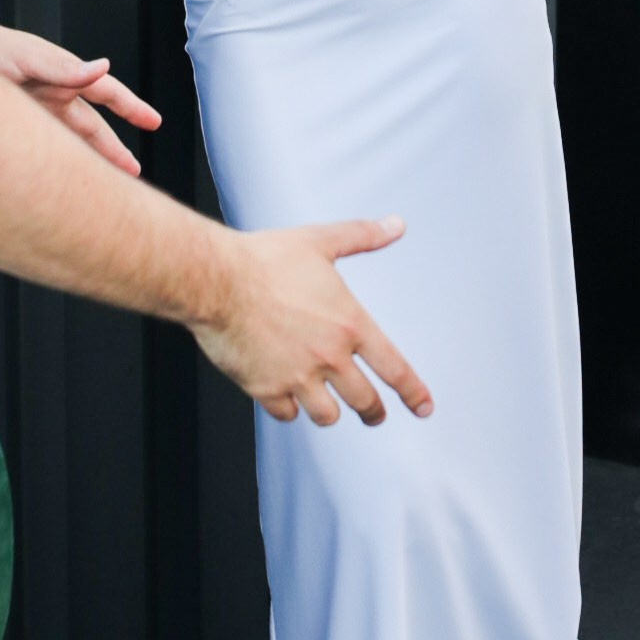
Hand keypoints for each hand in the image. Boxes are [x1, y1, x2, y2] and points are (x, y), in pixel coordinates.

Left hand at [0, 12, 160, 176]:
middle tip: (133, 171)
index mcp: (65, 73)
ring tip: (103, 185)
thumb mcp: (27, 57)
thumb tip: (103, 66)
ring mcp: (37, 111)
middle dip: (114, 148)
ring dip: (88, 161)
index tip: (154, 121)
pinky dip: (58, 164)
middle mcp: (55, 94)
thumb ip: (63, 68)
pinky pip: (46, 148)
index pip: (108, 93)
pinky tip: (62, 182)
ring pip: (72, 142)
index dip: (132, 107)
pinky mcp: (17, 126)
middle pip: (93, 127)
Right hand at [193, 219, 431, 426]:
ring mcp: (297, 376)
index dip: (413, 392)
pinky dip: (289, 408)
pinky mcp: (266, 388)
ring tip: (329, 405)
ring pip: (327, 415)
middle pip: (364, 401)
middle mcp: (328, 356)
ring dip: (331, 411)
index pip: (394, 368)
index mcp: (349, 325)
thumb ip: (362, 235)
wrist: (216, 280)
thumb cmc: (264, 259)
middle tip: (374, 415)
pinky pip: (286, 413)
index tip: (423, 407)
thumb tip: (396, 225)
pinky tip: (287, 396)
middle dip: (373, 412)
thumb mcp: (320, 241)